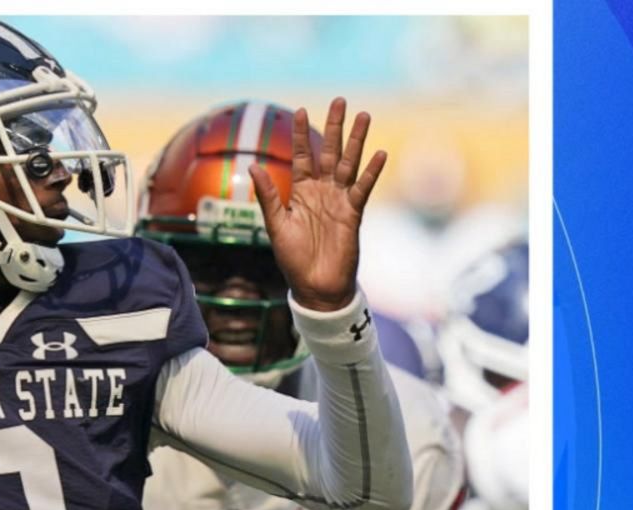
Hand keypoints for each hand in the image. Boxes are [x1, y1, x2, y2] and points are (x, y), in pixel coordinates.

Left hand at [249, 97, 386, 311]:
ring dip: (356, 140)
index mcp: (300, 191)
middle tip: (340, 100)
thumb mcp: (276, 224)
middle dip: (334, 126)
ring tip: (363, 116)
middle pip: (329, 151)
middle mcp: (322, 190)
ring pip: (349, 163)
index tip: (301, 109)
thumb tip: (253, 165)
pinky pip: (363, 188)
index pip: (302, 155)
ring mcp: (339, 200)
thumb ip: (268, 195)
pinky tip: (379, 154)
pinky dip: (371, 172)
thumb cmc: (293, 258)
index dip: (302, 134)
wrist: (315, 286)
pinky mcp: (354, 213)